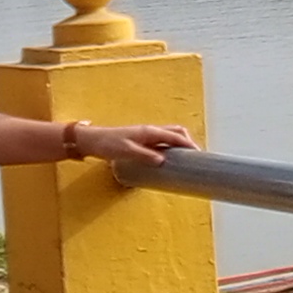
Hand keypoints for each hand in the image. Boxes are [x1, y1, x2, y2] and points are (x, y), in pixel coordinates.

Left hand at [70, 121, 197, 166]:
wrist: (93, 141)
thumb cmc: (108, 145)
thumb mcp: (127, 152)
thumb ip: (145, 156)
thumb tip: (163, 161)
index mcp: (150, 132)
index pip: (176, 136)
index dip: (189, 145)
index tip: (199, 155)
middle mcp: (151, 131)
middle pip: (177, 132)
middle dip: (188, 142)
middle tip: (195, 158)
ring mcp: (147, 134)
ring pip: (170, 135)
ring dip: (180, 143)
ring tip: (186, 158)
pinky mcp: (142, 140)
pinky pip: (162, 140)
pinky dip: (171, 146)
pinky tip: (170, 157)